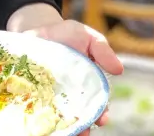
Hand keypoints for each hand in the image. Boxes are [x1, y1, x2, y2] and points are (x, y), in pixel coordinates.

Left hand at [26, 18, 123, 134]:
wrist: (38, 28)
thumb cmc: (67, 34)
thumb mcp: (88, 38)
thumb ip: (103, 52)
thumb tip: (119, 70)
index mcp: (87, 84)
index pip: (96, 103)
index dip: (101, 113)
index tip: (103, 119)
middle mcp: (70, 94)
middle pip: (79, 115)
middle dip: (84, 126)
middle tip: (84, 132)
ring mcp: (51, 96)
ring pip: (59, 117)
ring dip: (65, 127)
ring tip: (67, 133)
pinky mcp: (33, 94)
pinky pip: (38, 109)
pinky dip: (41, 120)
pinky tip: (44, 127)